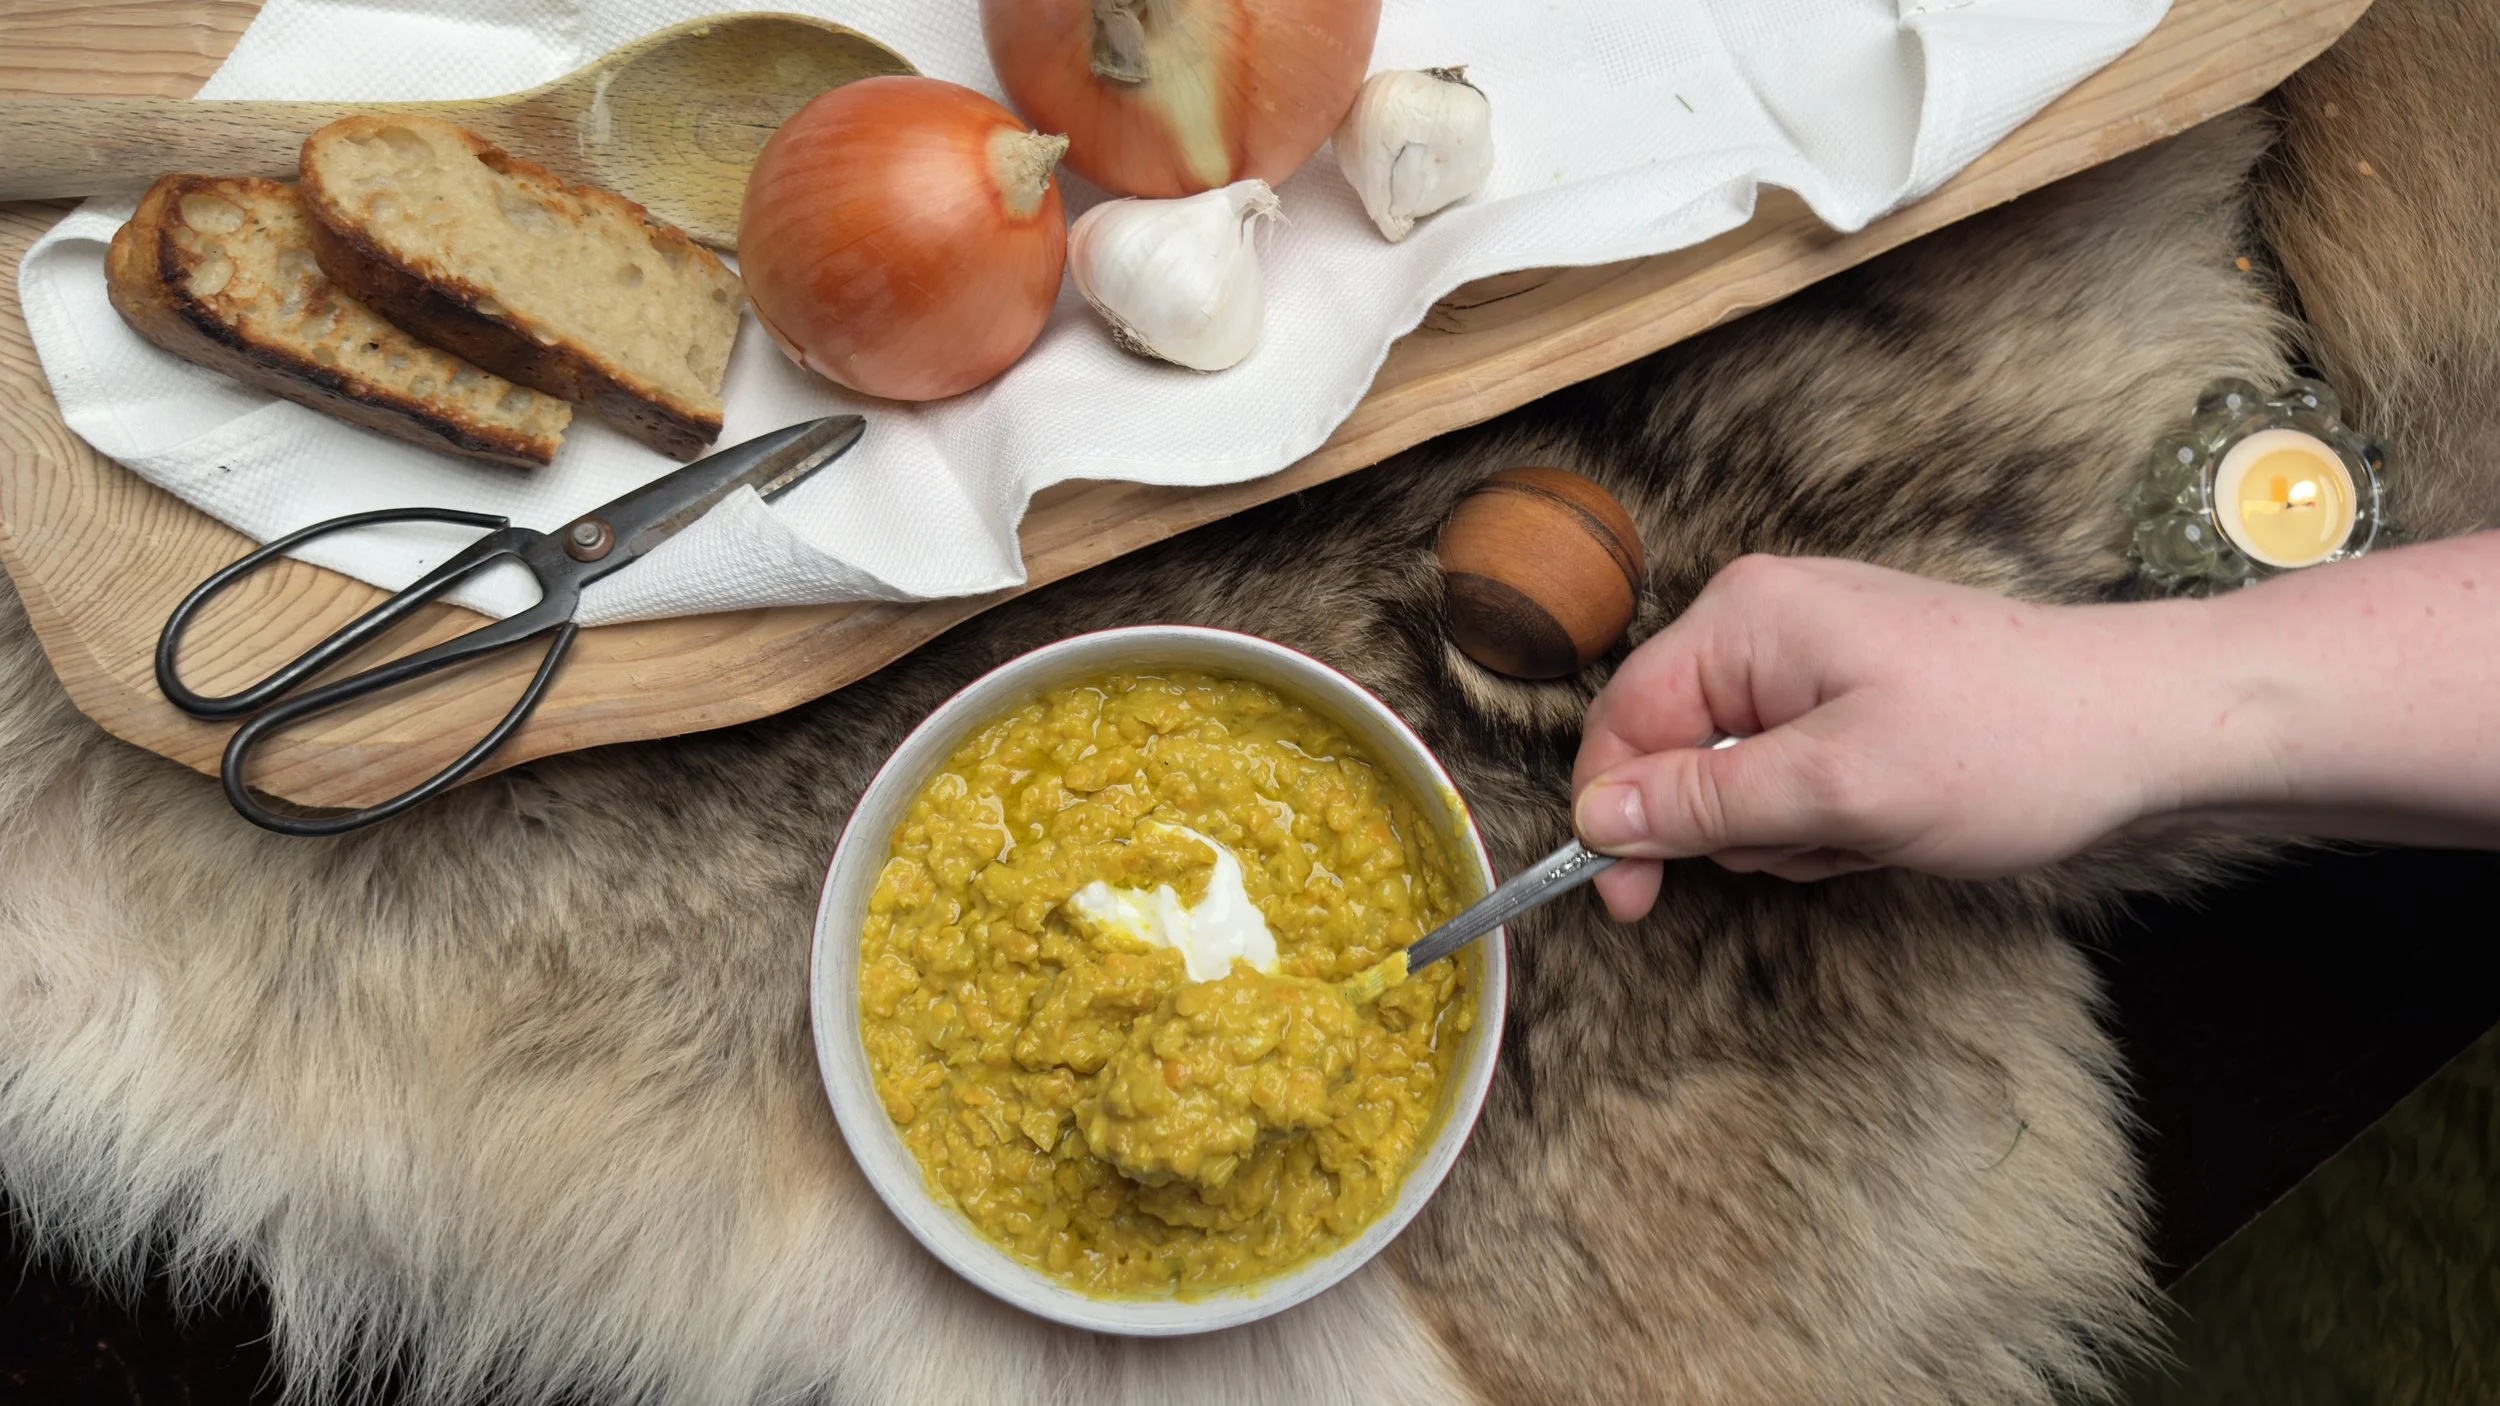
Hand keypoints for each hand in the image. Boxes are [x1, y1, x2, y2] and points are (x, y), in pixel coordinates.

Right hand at [1571, 555, 2219, 915]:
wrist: (2146, 727)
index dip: (1619, 818)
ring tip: (1876, 826)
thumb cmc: (2009, 747)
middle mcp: (1766, 620)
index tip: (1631, 901)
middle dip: (1740, 824)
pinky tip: (1892, 817)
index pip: (1625, 721)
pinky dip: (1830, 815)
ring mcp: (1812, 651)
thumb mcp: (1839, 791)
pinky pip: (1793, 769)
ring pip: (1739, 775)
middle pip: (1679, 751)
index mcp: (1747, 619)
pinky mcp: (1851, 686)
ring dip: (1794, 828)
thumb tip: (1595, 818)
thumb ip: (1706, 802)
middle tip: (1828, 840)